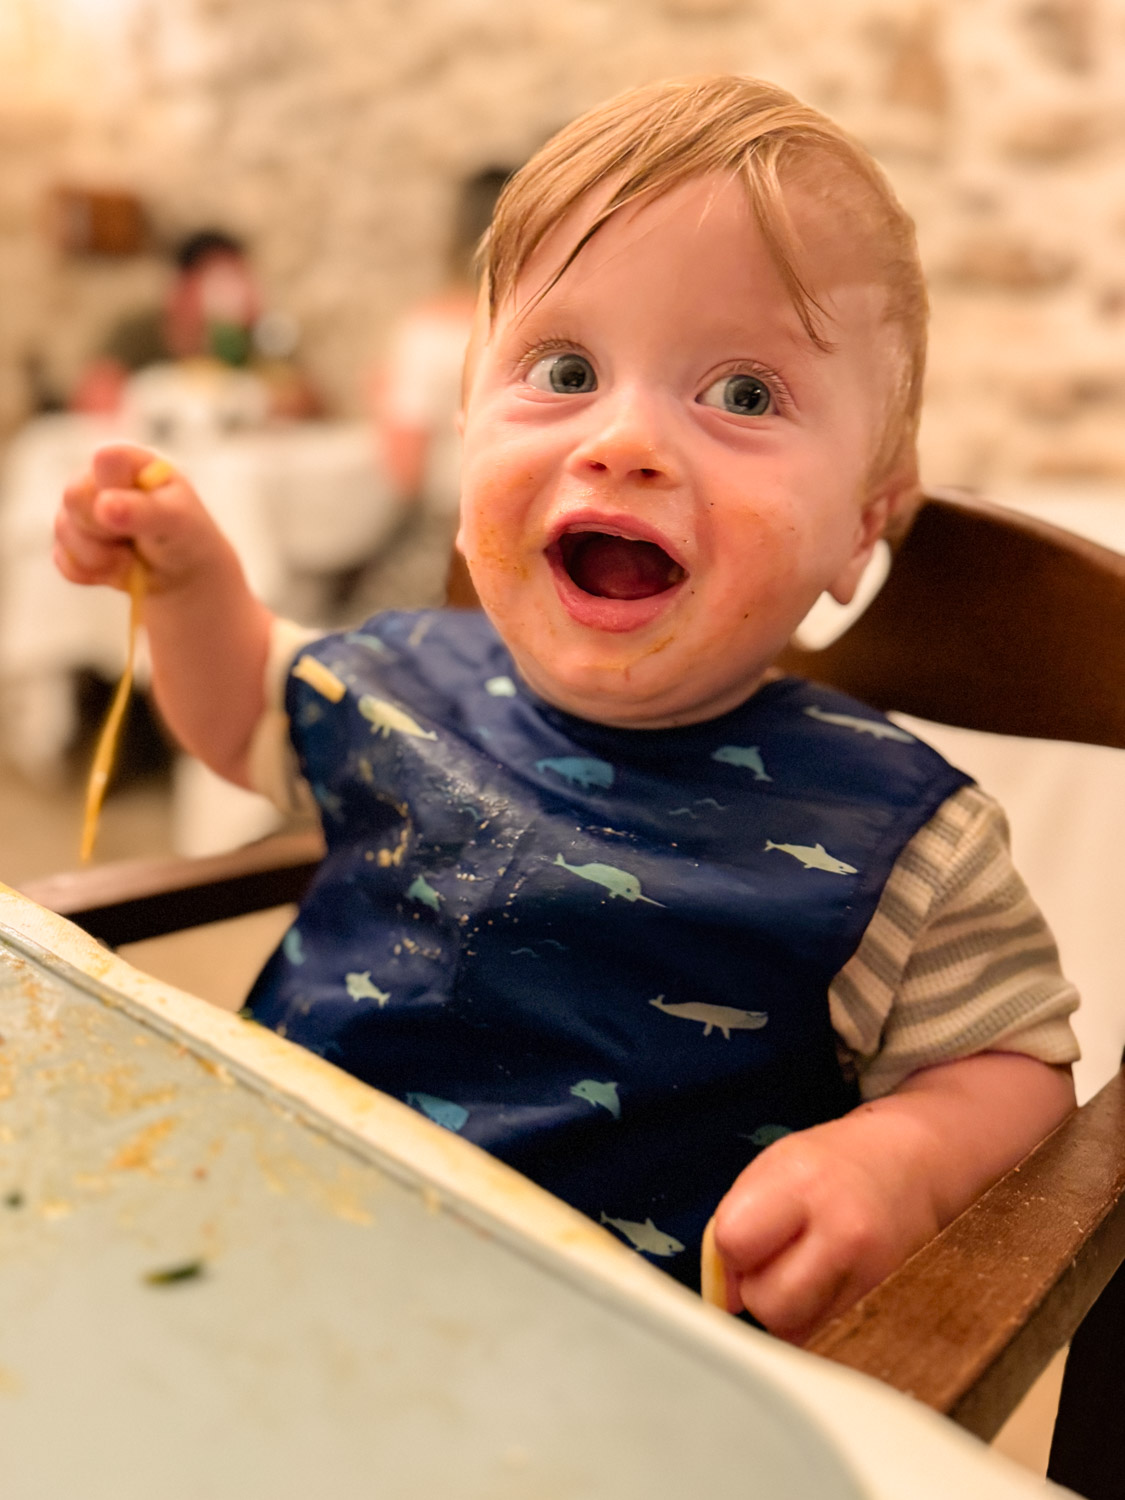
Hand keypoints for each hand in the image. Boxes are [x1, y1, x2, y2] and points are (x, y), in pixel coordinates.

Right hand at [54, 443, 224, 595]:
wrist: (180, 574)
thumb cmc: (184, 536)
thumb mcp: (176, 522)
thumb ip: (143, 510)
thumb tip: (104, 505)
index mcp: (129, 461)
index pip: (105, 459)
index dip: (112, 487)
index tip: (133, 508)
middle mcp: (97, 478)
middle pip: (74, 495)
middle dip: (106, 527)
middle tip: (138, 536)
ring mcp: (79, 510)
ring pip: (64, 530)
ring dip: (102, 555)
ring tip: (132, 555)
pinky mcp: (69, 542)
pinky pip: (65, 561)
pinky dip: (94, 573)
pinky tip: (117, 567)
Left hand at [710, 1113, 940, 1343]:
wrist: (913, 1164)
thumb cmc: (834, 1164)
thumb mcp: (773, 1166)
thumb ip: (736, 1220)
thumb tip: (724, 1294)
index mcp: (801, 1180)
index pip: (735, 1242)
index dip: (729, 1250)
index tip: (744, 1240)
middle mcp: (842, 1228)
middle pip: (767, 1302)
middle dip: (758, 1289)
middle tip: (774, 1260)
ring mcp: (871, 1270)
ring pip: (795, 1330)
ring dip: (785, 1310)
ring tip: (802, 1270)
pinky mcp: (887, 1301)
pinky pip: (825, 1336)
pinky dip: (813, 1320)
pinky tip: (825, 1283)